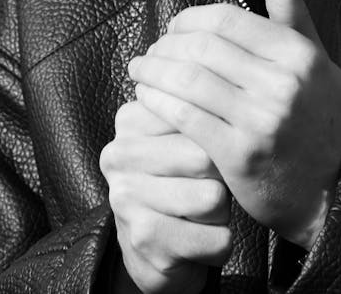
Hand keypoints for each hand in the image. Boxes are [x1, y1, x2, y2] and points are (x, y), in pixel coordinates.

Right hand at [99, 98, 232, 293]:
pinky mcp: (144, 241)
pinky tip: (198, 240)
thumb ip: (195, 113)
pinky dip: (219, 244)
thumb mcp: (182, 140)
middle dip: (222, 177)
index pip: (194, 115)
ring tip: (201, 213)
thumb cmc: (179, 183)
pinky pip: (215, 238)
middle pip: (205, 156)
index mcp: (129, 122)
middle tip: (206, 186)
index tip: (205, 150)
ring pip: (212, 198)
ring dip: (221, 212)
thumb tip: (222, 92)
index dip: (216, 138)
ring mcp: (126, 200)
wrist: (153, 248)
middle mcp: (118, 157)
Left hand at [128, 0, 340, 248]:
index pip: (226, 19)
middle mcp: (281, 84)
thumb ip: (293, 17)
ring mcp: (258, 120)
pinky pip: (182, 115)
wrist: (329, 192)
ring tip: (141, 69)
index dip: (190, 18)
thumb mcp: (317, 65)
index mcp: (298, 56)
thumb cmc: (318, 122)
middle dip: (166, 44)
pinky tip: (146, 97)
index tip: (174, 27)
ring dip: (153, 70)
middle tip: (153, 50)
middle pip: (201, 46)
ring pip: (186, 79)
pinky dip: (156, 101)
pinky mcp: (236, 153)